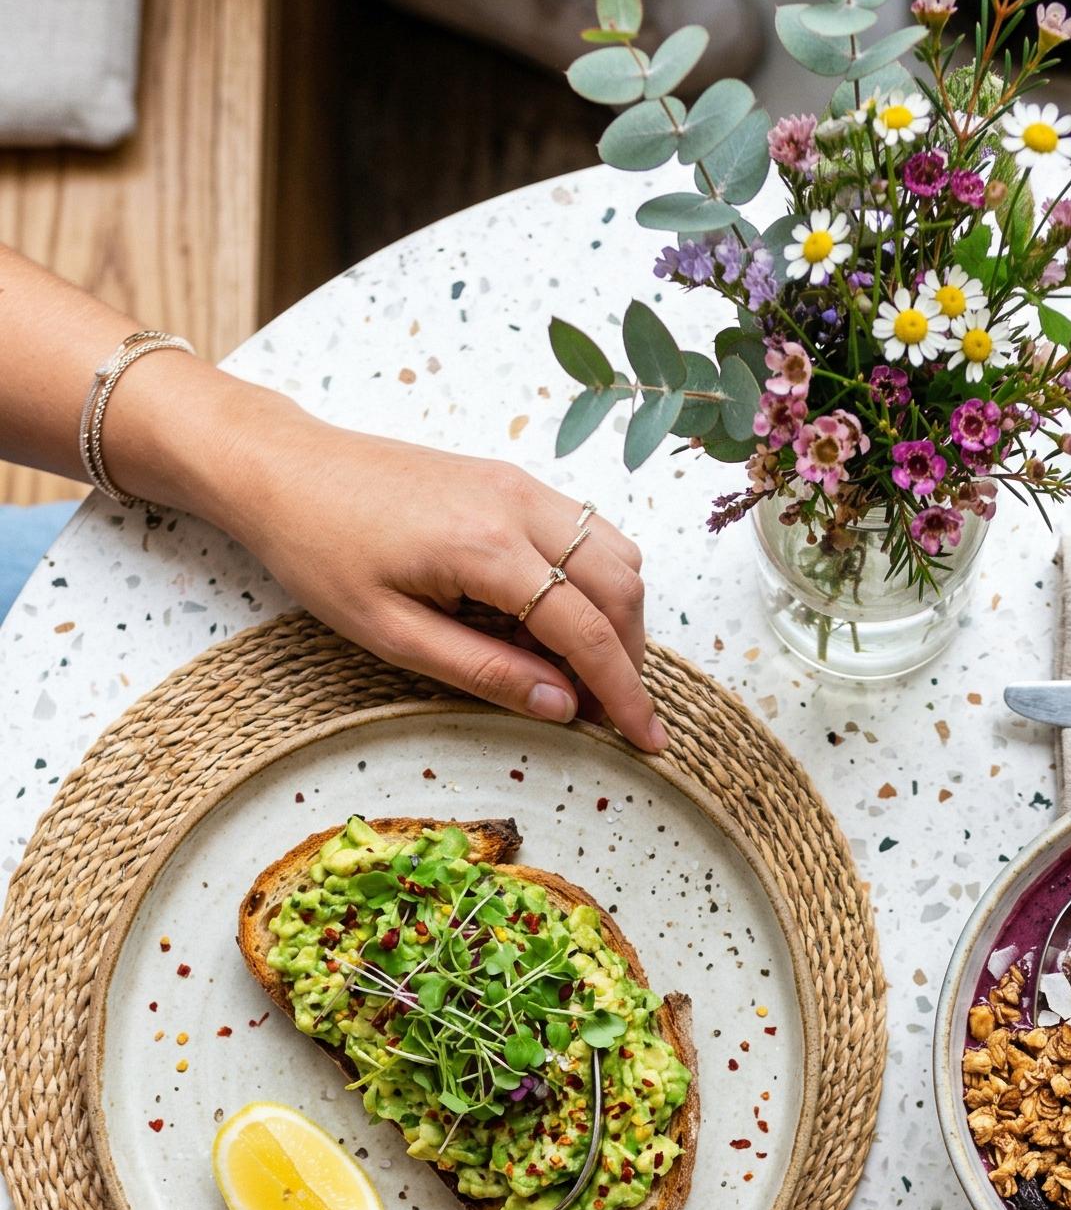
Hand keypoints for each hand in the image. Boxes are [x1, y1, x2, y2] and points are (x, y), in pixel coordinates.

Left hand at [231, 409, 664, 749]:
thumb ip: (482, 670)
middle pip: (619, 587)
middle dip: (629, 658)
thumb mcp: (390, 634)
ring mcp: (518, 484)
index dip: (624, 692)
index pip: (585, 630)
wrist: (283, 469)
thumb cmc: (320, 551)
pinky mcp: (510, 479)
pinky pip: (587, 530)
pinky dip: (598, 581)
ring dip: (619, 617)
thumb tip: (560, 705)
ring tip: (587, 672)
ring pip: (615, 553)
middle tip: (611, 715)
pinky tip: (564, 621)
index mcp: (485, 548)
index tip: (647, 740)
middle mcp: (517, 505)